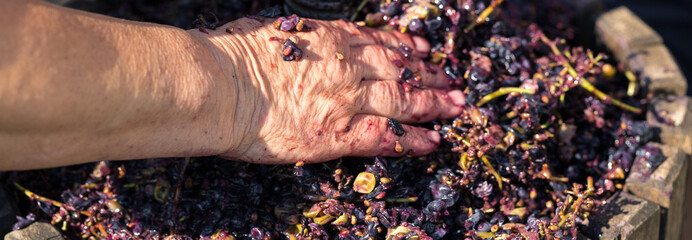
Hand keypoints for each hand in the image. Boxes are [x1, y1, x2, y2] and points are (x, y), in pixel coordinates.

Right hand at [193, 17, 464, 163]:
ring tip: (455, 106)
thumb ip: (296, 35)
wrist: (220, 86)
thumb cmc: (231, 56)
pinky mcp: (339, 134)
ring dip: (433, 103)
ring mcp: (348, 99)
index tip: (424, 49)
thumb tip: (298, 36)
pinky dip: (412, 139)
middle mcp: (347, 66)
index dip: (406, 46)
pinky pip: (386, 136)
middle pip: (400, 69)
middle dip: (430, 74)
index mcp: (329, 38)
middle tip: (453, 80)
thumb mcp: (270, 30)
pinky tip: (432, 141)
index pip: (379, 41)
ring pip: (403, 100)